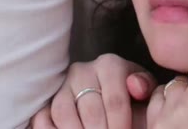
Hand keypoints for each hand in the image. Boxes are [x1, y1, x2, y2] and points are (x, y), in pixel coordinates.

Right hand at [30, 54, 156, 128]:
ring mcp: (62, 85)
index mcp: (110, 65)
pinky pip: (42, 117)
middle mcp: (82, 70)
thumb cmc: (131, 99)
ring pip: (63, 112)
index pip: (115, 100)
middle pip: (90, 110)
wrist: (111, 103)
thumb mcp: (144, 92)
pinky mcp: (46, 99)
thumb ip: (145, 87)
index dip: (121, 125)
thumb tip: (135, 87)